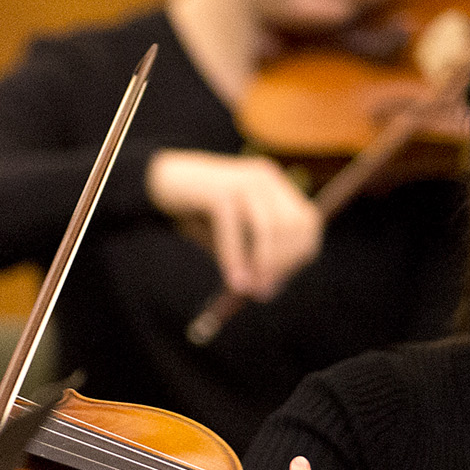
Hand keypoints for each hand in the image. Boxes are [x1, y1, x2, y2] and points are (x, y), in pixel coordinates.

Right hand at [148, 149, 322, 301]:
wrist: (161, 181)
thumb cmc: (197, 211)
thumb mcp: (230, 233)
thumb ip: (249, 255)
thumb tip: (267, 291)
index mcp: (276, 184)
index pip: (308, 222)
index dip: (299, 254)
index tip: (279, 280)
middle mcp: (265, 178)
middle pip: (294, 225)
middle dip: (282, 263)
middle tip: (264, 291)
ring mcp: (243, 180)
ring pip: (269, 228)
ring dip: (264, 264)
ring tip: (249, 289)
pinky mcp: (219, 190)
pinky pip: (233, 231)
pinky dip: (235, 259)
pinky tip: (234, 280)